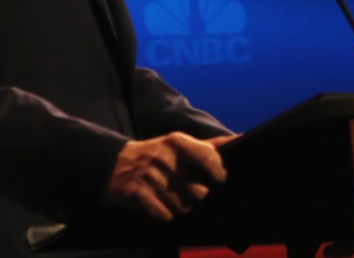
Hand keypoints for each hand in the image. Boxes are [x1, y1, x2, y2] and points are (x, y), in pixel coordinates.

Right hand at [105, 132, 228, 220]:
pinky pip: (164, 215)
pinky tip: (159, 204)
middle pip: (199, 191)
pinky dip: (164, 214)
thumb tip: (239, 137)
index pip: (209, 157)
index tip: (220, 179)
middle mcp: (164, 158)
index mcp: (178, 142)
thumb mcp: (181, 143)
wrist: (114, 162)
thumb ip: (210, 144)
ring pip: (182, 207)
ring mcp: (149, 176)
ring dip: (180, 207)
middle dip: (197, 196)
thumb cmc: (158, 153)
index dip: (218, 173)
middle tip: (189, 191)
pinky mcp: (136, 194)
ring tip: (173, 197)